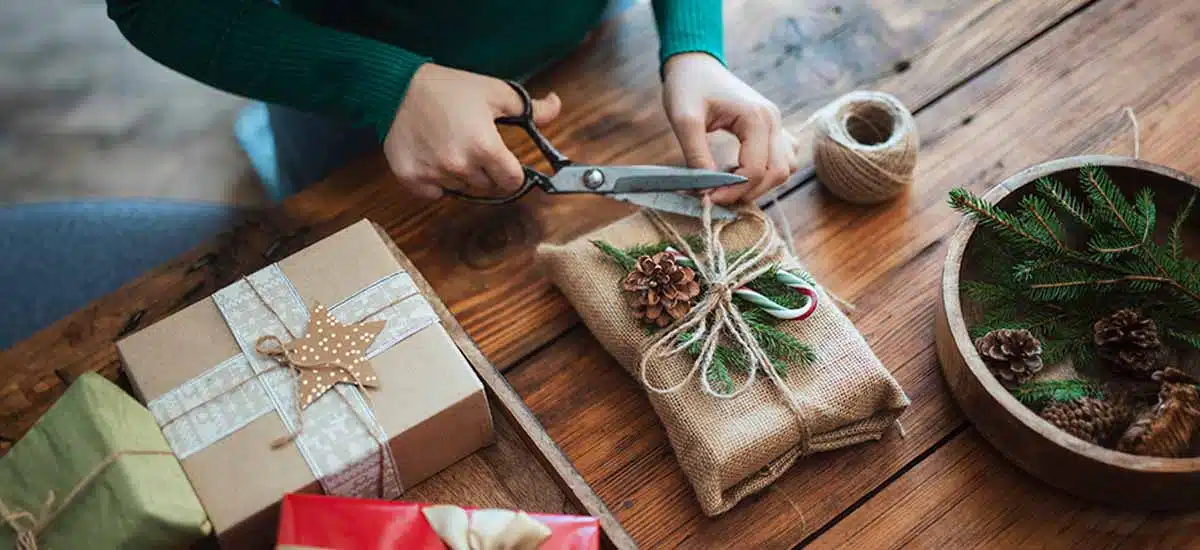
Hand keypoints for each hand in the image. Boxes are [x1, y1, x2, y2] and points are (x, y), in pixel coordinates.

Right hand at [383, 64, 561, 198]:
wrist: (399, 87)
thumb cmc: (449, 88)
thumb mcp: (495, 92)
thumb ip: (530, 108)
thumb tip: (555, 107)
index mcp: (485, 147)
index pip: (512, 181)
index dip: (512, 172)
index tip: (505, 162)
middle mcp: (460, 165)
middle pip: (487, 185)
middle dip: (486, 169)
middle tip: (472, 143)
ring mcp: (435, 174)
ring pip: (462, 189)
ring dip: (461, 174)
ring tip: (450, 145)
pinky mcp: (412, 179)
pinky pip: (435, 192)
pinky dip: (436, 181)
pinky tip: (432, 155)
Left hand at [662, 53, 796, 203]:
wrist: (695, 63)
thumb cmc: (688, 86)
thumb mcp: (684, 120)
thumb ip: (696, 156)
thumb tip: (706, 190)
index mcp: (756, 117)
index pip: (756, 169)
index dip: (733, 191)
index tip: (707, 198)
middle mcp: (773, 120)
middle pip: (777, 173)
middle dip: (748, 192)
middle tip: (717, 197)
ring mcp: (776, 123)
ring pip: (784, 169)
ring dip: (760, 185)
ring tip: (728, 186)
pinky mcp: (772, 127)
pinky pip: (781, 158)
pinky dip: (765, 173)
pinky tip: (739, 172)